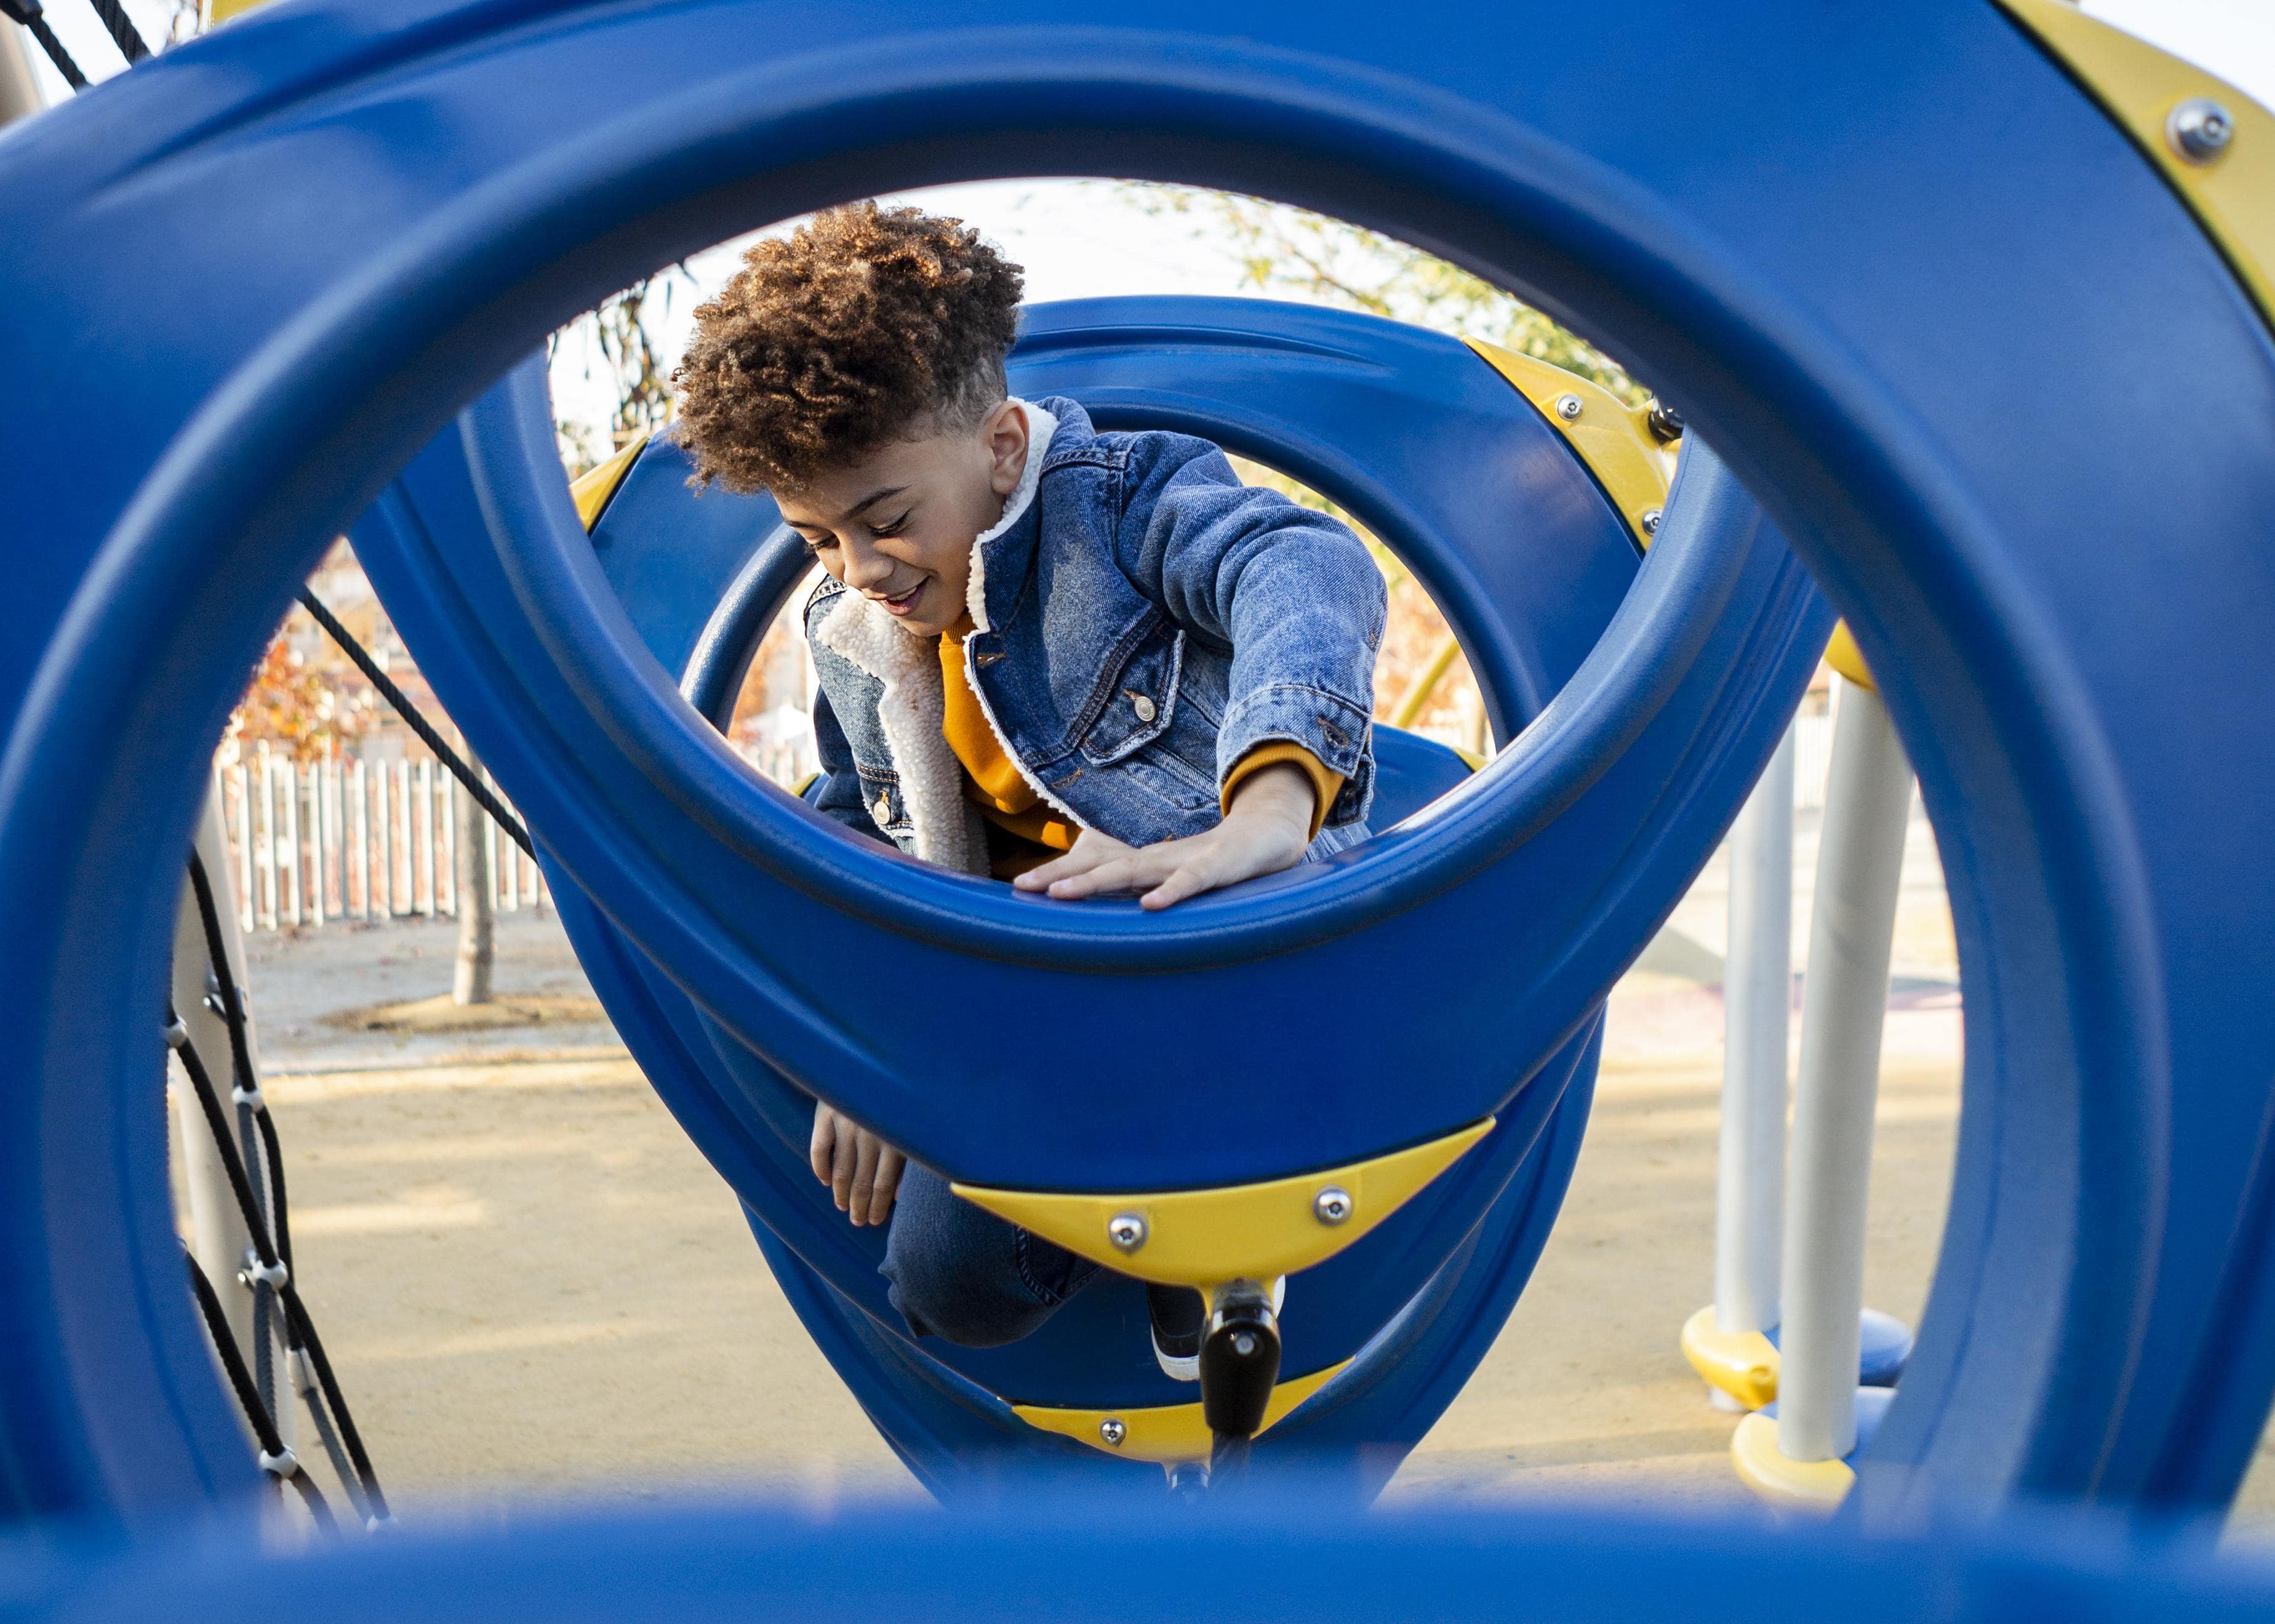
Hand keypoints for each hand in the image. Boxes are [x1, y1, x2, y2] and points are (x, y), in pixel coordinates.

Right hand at [810, 1102, 904, 1225]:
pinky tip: (825, 1181)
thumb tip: (901, 1195)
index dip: (879, 1205)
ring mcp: (846, 1123)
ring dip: (841, 1193)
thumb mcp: (910, 1123)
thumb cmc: (898, 1094)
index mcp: (895, 1137)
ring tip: (842, 1207)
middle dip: (860, 1206)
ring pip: (841, 1169)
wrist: (866, 1057)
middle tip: (858, 1222)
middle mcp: (870, 1133)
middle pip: (862, 1180)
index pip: (885, 1182)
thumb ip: (907, 1156)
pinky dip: (820, 1167)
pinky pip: (818, 1147)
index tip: (876, 1221)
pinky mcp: (826, 1113)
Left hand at [1011, 761, 1315, 909]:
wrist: (1269, 833)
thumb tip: (1110, 916)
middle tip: (1024, 887)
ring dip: (1097, 881)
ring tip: (1063, 893)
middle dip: (1061, 877)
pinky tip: (1151, 905)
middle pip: (1101, 865)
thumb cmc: (1215, 862)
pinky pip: (1191, 882)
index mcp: (1144, 862)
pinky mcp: (1217, 867)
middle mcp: (1156, 858)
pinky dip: (1171, 892)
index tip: (1018, 887)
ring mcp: (1184, 860)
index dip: (1057, 874)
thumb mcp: (1172, 880)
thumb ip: (1142, 893)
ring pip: (1135, 870)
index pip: (1093, 866)